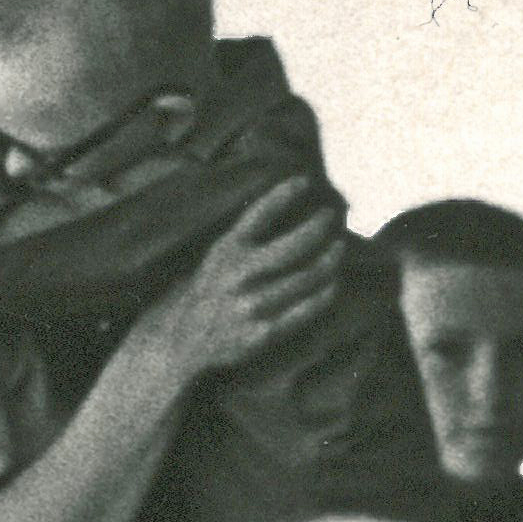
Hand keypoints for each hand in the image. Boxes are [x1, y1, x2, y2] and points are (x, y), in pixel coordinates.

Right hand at [142, 181, 343, 383]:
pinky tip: (333, 282)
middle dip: (320, 226)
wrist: (183, 341)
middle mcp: (239, 276)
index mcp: (225, 252)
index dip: (284, 193)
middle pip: (295, 245)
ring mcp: (252, 305)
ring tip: (339, 247)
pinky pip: (306, 309)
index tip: (304, 180)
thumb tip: (288, 204)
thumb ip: (246, 236)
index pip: (259, 214)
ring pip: (307, 276)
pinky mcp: (263, 332)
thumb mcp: (218, 257)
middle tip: (331, 215)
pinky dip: (325, 293)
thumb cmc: (210, 291)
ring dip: (330, 259)